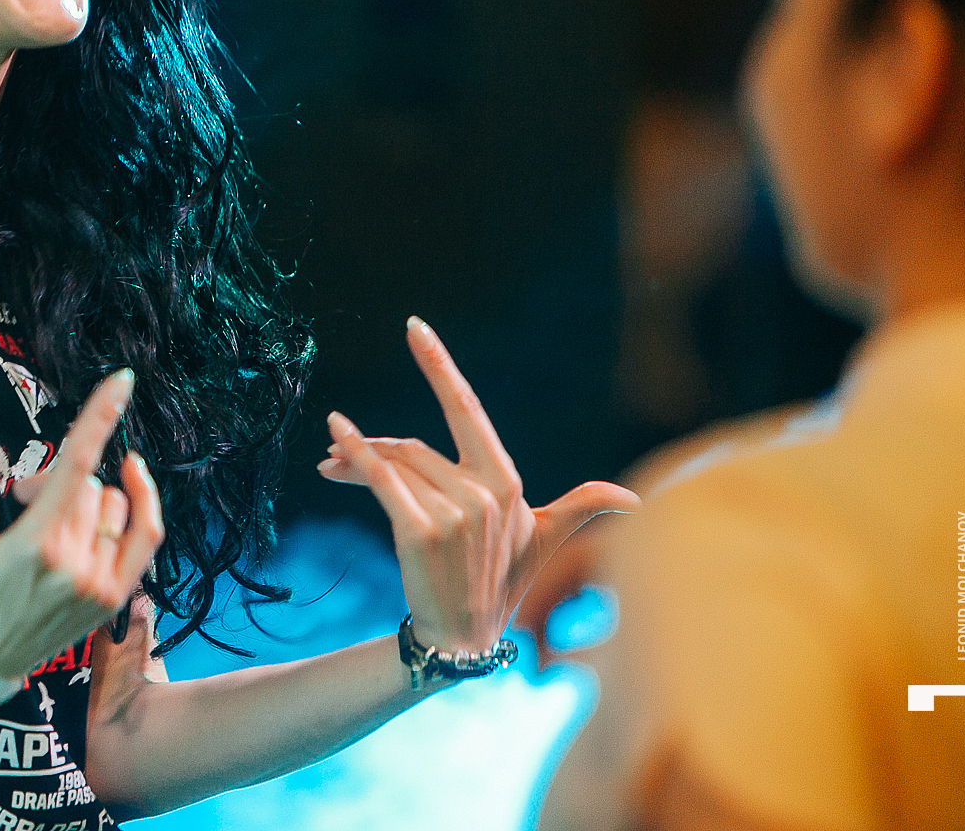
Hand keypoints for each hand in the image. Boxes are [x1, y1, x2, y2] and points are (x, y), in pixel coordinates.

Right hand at [0, 369, 164, 681]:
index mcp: (37, 546)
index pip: (77, 466)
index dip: (100, 417)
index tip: (123, 379)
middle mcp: (77, 564)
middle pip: (88, 484)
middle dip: (58, 479)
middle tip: (22, 500)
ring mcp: (100, 584)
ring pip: (114, 505)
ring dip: (88, 498)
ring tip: (51, 518)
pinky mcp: (113, 599)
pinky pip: (145, 537)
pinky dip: (142, 506)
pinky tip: (130, 483)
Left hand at [317, 317, 638, 656]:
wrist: (462, 637)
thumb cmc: (504, 582)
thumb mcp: (545, 539)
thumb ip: (582, 507)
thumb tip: (636, 499)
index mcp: (507, 481)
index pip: (467, 407)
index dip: (439, 365)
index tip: (413, 326)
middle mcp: (484, 492)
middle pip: (413, 446)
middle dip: (374, 443)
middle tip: (337, 443)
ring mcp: (452, 513)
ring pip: (393, 464)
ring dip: (354, 458)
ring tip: (329, 464)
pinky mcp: (418, 531)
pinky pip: (379, 478)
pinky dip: (353, 454)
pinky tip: (332, 439)